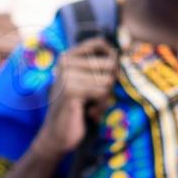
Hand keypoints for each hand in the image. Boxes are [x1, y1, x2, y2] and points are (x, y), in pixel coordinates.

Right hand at [31, 38, 117, 157]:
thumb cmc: (77, 108)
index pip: (99, 42)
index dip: (112, 55)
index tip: (110, 72)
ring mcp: (67, 76)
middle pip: (109, 64)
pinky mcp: (71, 91)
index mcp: (68, 57)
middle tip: (96, 97)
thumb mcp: (87, 83)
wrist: (57, 134)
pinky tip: (89, 113)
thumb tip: (120, 51)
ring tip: (91, 106)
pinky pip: (102, 93)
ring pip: (108, 80)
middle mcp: (65, 62)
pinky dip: (101, 106)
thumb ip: (98, 66)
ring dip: (105, 98)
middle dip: (109, 83)